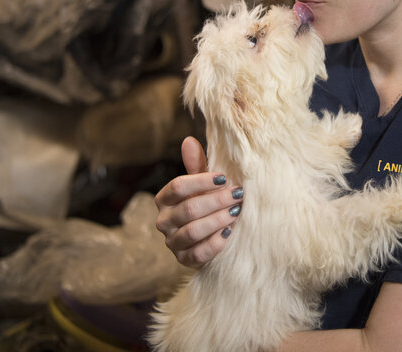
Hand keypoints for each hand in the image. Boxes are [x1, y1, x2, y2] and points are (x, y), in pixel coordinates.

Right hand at [155, 136, 242, 267]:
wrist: (207, 237)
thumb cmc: (204, 203)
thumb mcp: (201, 185)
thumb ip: (196, 166)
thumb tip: (189, 140)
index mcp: (164, 199)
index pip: (177, 187)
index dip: (201, 181)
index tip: (224, 178)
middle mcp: (164, 221)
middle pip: (188, 209)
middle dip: (215, 201)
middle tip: (238, 195)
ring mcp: (172, 242)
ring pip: (192, 231)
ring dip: (217, 220)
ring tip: (236, 212)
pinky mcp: (184, 260)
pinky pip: (197, 254)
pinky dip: (214, 244)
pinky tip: (229, 233)